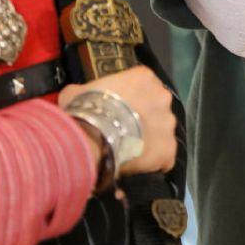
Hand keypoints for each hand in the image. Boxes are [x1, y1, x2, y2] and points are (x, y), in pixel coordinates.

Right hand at [58, 65, 177, 176]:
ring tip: (127, 151)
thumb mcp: (76, 92)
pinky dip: (153, 162)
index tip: (116, 111)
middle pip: (155, 108)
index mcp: (144, 77)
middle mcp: (163, 96)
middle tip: (122, 131)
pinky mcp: (169, 149)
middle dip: (142, 119)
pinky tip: (136, 166)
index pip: (141, 86)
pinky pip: (164, 157)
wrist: (94, 137)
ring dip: (148, 140)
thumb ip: (82, 91)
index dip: (129, 100)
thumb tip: (75, 95)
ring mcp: (168, 123)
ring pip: (161, 132)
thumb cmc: (86, 109)